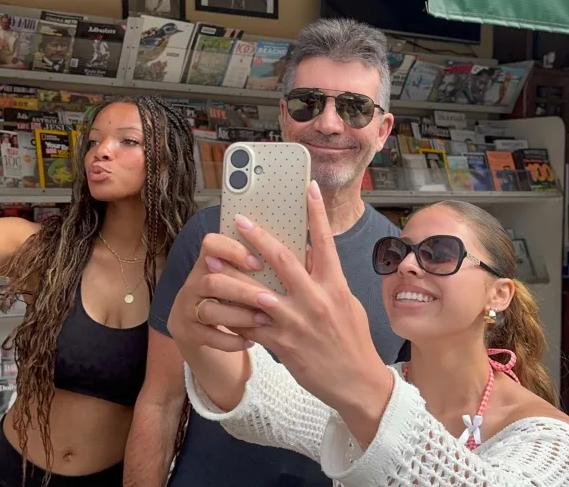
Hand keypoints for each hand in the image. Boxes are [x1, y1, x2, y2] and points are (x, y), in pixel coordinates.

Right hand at [168, 231, 273, 353]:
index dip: (233, 251)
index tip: (258, 263)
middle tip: (271, 300)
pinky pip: (209, 337)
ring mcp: (187, 308)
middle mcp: (194, 282)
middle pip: (213, 282)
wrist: (192, 322)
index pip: (211, 244)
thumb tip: (293, 253)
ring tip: (264, 320)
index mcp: (206, 261)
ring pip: (209, 311)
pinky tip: (250, 340)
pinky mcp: (190, 331)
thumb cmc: (225, 292)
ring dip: (239, 316)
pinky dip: (231, 341)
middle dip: (244, 291)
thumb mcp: (231, 274)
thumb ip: (251, 264)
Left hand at [230, 181, 391, 430]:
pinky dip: (234, 316)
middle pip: (283, 260)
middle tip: (239, 219)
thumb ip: (328, 278)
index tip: (307, 187)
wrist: (356, 382)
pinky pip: (251, 326)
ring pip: (257, 293)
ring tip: (212, 262)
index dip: (316, 212)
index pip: (325, 241)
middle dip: (258, 237)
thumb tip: (313, 253)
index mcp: (335, 285)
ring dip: (232, 277)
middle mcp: (316, 300)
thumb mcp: (347, 303)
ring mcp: (298, 323)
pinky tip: (218, 306)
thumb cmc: (352, 340)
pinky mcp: (283, 344)